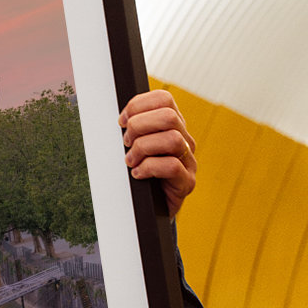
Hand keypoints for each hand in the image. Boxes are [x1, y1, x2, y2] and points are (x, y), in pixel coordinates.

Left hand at [119, 90, 196, 217]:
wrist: (148, 208)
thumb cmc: (138, 173)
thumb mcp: (133, 146)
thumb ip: (131, 129)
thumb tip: (119, 118)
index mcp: (172, 126)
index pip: (163, 99)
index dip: (138, 105)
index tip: (121, 121)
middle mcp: (184, 140)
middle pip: (169, 116)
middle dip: (139, 126)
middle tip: (126, 143)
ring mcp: (189, 161)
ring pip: (172, 139)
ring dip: (143, 148)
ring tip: (130, 161)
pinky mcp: (187, 182)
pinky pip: (172, 166)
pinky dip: (148, 168)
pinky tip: (137, 174)